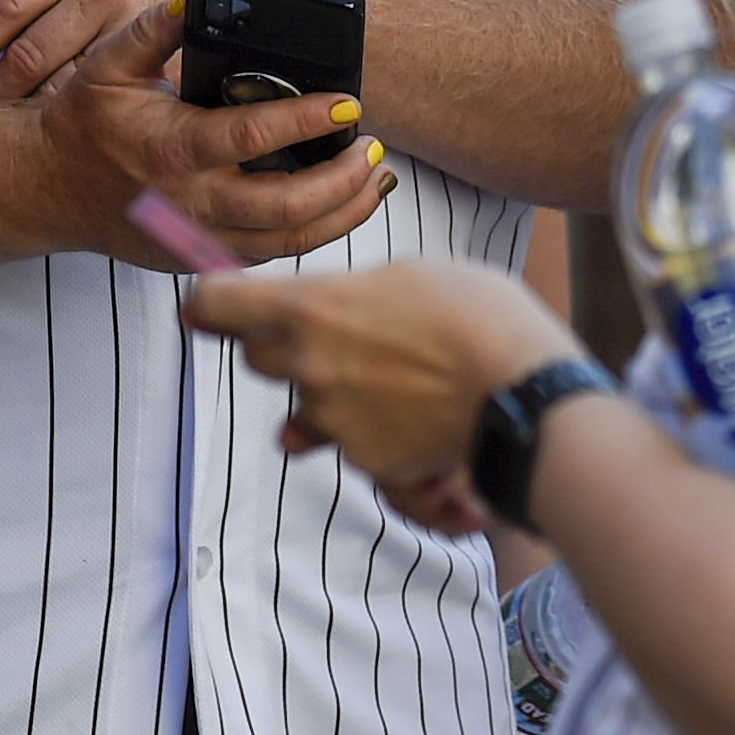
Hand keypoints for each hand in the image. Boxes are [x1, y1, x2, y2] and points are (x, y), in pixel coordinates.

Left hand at [0, 0, 251, 100]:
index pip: (7, 2)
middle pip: (33, 49)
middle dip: (0, 86)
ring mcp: (138, 21)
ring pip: (67, 77)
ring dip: (35, 104)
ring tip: (18, 121)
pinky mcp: (165, 55)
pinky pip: (111, 92)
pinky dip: (81, 110)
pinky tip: (69, 121)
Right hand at [49, 2, 395, 269]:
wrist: (46, 187)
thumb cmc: (84, 123)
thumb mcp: (110, 64)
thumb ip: (155, 27)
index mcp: (172, 149)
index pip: (254, 138)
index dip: (308, 120)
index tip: (349, 103)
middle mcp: (190, 203)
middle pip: (287, 206)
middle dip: (343, 179)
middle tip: (373, 147)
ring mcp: (198, 239)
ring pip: (290, 242)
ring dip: (344, 213)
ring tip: (375, 178)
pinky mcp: (204, 258)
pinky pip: (274, 255)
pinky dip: (318, 234)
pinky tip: (344, 206)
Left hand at [180, 256, 568, 491]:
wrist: (526, 394)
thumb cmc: (480, 315)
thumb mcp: (414, 274)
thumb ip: (355, 293)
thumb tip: (336, 309)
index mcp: (312, 307)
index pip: (214, 304)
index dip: (209, 301)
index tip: (213, 303)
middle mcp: (308, 366)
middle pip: (258, 358)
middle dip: (287, 346)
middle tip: (342, 333)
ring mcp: (332, 420)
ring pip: (306, 406)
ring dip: (335, 394)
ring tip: (401, 379)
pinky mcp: (364, 461)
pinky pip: (351, 445)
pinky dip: (376, 433)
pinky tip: (422, 416)